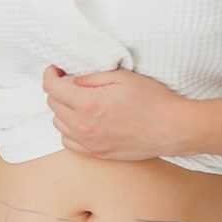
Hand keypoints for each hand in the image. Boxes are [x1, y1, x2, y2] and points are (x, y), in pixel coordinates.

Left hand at [43, 65, 194, 159]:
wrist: (172, 128)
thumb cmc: (152, 99)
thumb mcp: (122, 77)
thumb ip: (91, 76)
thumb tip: (70, 78)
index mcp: (88, 103)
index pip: (51, 87)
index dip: (50, 74)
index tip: (55, 69)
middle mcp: (83, 125)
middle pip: (52, 104)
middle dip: (58, 89)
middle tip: (71, 81)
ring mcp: (88, 142)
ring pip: (58, 123)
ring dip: (63, 109)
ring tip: (79, 101)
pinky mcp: (95, 152)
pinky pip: (67, 140)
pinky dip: (69, 129)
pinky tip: (82, 120)